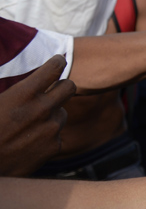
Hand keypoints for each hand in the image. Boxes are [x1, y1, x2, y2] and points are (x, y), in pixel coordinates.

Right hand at [0, 55, 73, 176]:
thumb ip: (12, 91)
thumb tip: (25, 85)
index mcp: (24, 94)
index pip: (54, 68)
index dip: (57, 62)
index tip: (58, 61)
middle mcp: (42, 108)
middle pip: (70, 86)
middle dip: (62, 86)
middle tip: (54, 89)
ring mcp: (51, 129)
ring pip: (62, 112)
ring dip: (52, 114)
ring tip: (30, 123)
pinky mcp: (54, 147)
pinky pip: (57, 135)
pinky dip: (47, 136)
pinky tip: (29, 142)